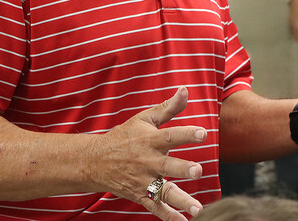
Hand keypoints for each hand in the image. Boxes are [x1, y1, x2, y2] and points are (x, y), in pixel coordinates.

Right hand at [86, 87, 207, 219]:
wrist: (94, 161)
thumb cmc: (124, 136)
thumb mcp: (144, 118)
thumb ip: (168, 107)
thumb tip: (185, 89)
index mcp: (150, 140)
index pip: (170, 135)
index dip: (186, 134)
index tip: (203, 133)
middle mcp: (147, 161)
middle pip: (167, 166)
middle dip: (182, 169)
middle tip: (198, 171)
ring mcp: (143, 181)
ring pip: (163, 191)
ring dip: (179, 200)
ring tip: (196, 208)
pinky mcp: (139, 195)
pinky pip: (155, 207)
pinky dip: (168, 216)